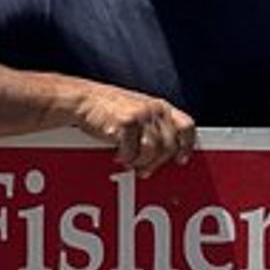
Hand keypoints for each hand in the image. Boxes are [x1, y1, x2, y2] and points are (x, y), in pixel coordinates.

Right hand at [72, 83, 197, 174]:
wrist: (83, 99)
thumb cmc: (109, 109)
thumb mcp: (138, 112)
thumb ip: (153, 127)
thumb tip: (164, 155)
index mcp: (161, 106)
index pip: (186, 126)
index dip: (186, 145)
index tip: (181, 159)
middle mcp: (155, 109)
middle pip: (169, 144)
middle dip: (158, 162)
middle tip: (145, 169)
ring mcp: (142, 115)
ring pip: (153, 150)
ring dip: (141, 162)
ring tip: (130, 162)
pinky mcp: (127, 122)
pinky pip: (133, 151)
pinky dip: (126, 158)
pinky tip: (119, 155)